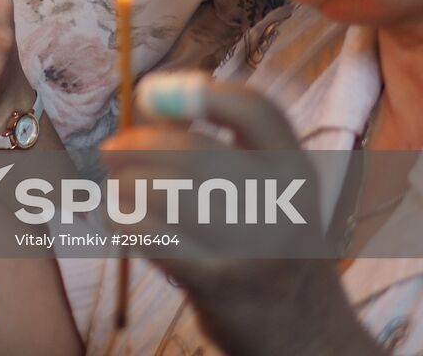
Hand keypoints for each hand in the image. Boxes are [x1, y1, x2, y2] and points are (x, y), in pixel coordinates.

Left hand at [102, 77, 379, 355]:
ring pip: (160, 191)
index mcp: (296, 171)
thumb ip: (226, 149)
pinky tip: (126, 223)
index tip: (151, 93)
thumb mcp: (274, 195)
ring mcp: (251, 247)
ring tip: (122, 192)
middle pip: (192, 149)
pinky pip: (149, 236)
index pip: (255, 109)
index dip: (196, 91)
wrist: (310, 340)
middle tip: (112, 151)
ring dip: (125, 186)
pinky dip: (124, 222)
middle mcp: (281, 204)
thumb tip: (152, 106)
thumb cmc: (272, 250)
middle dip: (136, 143)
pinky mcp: (217, 285)